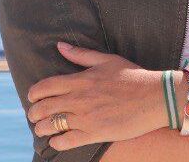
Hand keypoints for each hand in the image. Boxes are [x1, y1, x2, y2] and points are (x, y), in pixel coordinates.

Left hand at [26, 42, 166, 150]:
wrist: (155, 97)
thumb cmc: (133, 76)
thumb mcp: (106, 60)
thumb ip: (81, 54)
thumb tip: (60, 45)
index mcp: (80, 80)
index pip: (44, 87)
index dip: (33, 94)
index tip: (33, 98)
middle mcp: (79, 99)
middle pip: (43, 108)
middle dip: (34, 113)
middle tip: (35, 115)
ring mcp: (86, 118)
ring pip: (51, 126)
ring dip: (42, 128)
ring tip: (43, 129)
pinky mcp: (95, 133)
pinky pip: (67, 141)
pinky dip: (57, 142)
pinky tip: (57, 141)